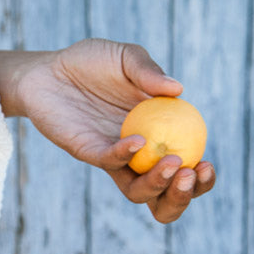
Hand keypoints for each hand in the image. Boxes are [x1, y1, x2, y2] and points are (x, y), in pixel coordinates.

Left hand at [0, 39, 215, 221]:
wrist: (46, 70)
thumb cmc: (89, 63)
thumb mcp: (125, 57)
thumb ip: (148, 71)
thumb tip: (178, 89)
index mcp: (158, 134)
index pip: (185, 168)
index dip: (200, 177)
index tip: (207, 165)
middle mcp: (137, 153)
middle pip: (164, 194)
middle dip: (183, 196)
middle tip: (190, 173)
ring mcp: (112, 155)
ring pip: (138, 191)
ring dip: (158, 185)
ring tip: (172, 165)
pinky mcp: (86, 150)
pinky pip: (109, 162)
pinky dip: (126, 155)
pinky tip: (138, 141)